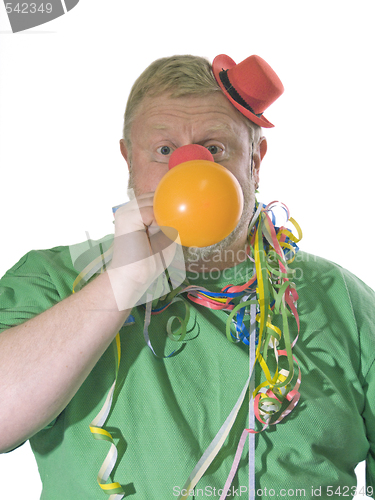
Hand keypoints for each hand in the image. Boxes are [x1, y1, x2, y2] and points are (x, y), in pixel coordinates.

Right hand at [107, 193, 178, 309]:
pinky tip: (154, 235)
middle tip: (166, 230)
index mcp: (135, 212)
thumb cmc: (151, 260)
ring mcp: (125, 211)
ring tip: (155, 236)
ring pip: (154, 202)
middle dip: (166, 211)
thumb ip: (169, 220)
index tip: (176, 217)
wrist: (135, 276)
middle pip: (155, 196)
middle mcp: (128, 208)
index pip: (155, 197)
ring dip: (162, 218)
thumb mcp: (165, 234)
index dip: (167, 206)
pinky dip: (157, 223)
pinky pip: (150, 211)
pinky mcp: (126, 217)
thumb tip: (187, 209)